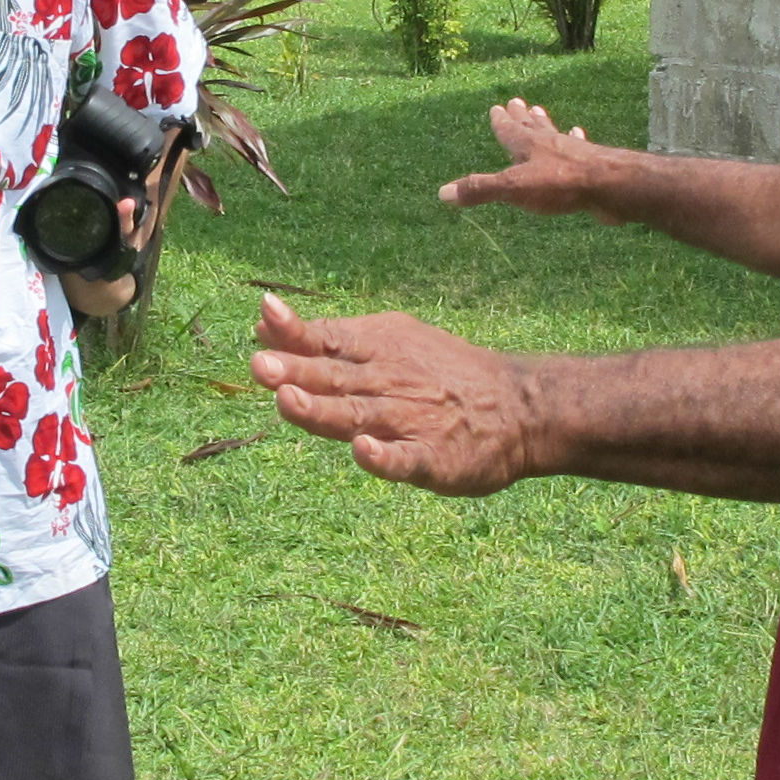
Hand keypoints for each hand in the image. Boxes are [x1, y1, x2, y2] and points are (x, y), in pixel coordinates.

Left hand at [251, 294, 547, 495]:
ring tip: (288, 401)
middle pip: (335, 378)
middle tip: (259, 365)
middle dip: (296, 371)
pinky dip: (385, 457)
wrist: (520, 406)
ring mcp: (412, 421)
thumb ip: (325, 342)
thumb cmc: (439, 375)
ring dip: (323, 409)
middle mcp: (389, 382)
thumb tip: (262, 328)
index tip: (262, 320)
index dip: (293, 333)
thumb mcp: (388, 343)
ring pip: (360, 415)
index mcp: (377, 350)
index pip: (327, 340)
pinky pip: (406, 459)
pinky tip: (364, 453)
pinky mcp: (435, 458)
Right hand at [438, 99, 625, 222]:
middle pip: (532, 126)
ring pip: (554, 134)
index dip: (501, 121)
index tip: (496, 107)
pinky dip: (576, 141)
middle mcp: (549, 143)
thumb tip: (442, 193)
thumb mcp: (513, 188)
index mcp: (527, 146)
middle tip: (517, 101)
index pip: (509, 130)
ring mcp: (572, 151)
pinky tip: (579, 135)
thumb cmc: (559, 185)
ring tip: (542, 113)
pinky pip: (579, 148)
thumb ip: (481, 189)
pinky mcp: (591, 164)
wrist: (610, 185)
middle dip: (522, 117)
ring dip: (546, 124)